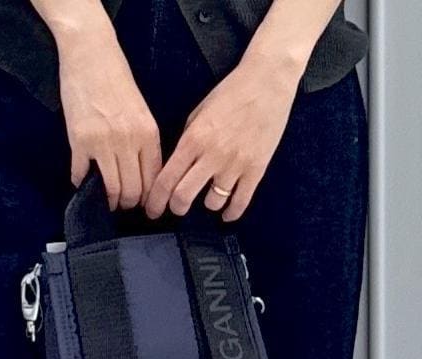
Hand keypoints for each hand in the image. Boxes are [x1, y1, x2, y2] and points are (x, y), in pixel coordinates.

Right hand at [54, 16, 161, 210]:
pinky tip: (82, 182)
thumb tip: (144, 174)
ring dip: (108, 199)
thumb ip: (144, 142)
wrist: (91, 54)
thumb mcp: (142, 112)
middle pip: (133, 190)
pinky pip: (82, 174)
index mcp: (148, 134)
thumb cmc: (116, 79)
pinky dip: (81, 182)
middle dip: (128, 203)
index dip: (149, 199)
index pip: (153, 180)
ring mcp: (103, 143)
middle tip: (123, 205)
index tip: (144, 207)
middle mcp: (128, 141)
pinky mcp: (80, 141)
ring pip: (111, 188)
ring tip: (106, 199)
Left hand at [143, 48, 303, 221]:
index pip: (166, 179)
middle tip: (176, 209)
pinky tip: (227, 214)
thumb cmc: (232, 93)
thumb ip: (186, 142)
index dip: (156, 200)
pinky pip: (240, 202)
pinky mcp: (256, 169)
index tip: (153, 209)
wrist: (268, 82)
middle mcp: (212, 155)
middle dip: (176, 208)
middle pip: (184, 196)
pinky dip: (231, 212)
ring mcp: (235, 164)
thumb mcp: (198, 114)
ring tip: (209, 198)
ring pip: (212, 203)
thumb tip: (176, 168)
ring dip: (207, 205)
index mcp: (193, 139)